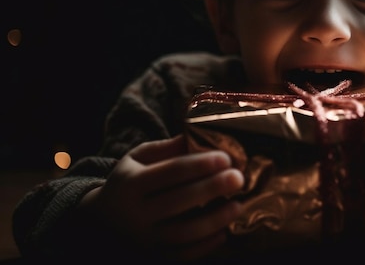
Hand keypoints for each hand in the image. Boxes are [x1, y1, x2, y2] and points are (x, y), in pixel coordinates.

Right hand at [79, 135, 244, 261]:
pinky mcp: (152, 256)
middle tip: (238, 178)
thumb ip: (166, 148)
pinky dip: (205, 246)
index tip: (226, 158)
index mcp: (130, 183)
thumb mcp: (138, 158)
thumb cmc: (130, 181)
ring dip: (214, 220)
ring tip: (238, 206)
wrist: (102, 219)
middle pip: (177, 202)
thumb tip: (196, 136)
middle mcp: (134, 213)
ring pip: (182, 233)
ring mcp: (143, 239)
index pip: (169, 172)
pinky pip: (181, 255)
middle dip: (211, 189)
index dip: (199, 164)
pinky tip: (224, 232)